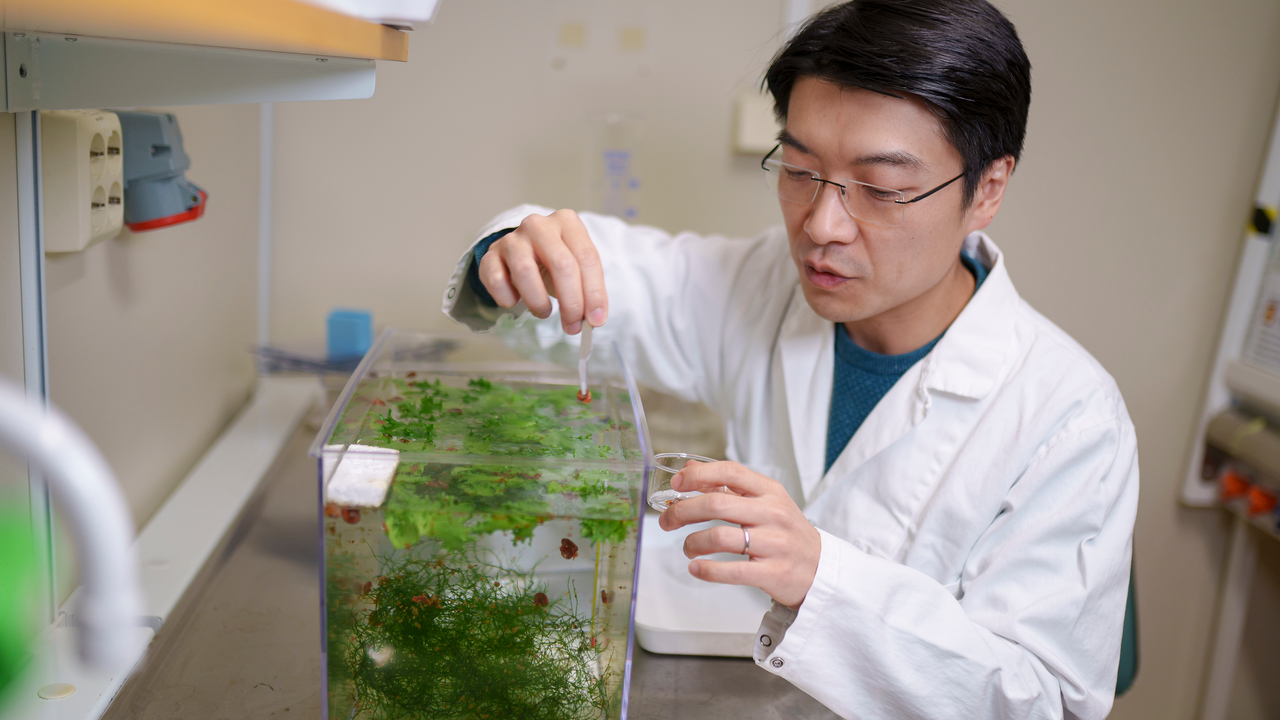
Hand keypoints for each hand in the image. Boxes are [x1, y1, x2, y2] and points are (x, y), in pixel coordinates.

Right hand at [477, 209, 607, 333]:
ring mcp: (512, 238)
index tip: (596, 320)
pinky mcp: (490, 254)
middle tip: (573, 326)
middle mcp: (539, 225)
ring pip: (525, 271)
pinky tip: (515, 301)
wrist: (519, 252)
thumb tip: (594, 320)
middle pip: (561, 264)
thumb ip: (587, 292)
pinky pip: (496, 280)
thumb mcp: (576, 269)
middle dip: (571, 302)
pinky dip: (507, 298)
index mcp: (567, 222)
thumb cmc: (552, 262)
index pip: (587, 257)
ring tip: (544, 312)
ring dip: (538, 302)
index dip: (594, 292)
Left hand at [658, 461, 820, 608]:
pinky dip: (707, 570)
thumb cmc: (786, 533)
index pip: (730, 471)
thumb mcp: (765, 502)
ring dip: (693, 543)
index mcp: (770, 491)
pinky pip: (732, 570)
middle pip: (717, 503)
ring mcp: (774, 543)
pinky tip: (696, 569)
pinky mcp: (773, 572)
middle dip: (683, 511)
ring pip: (720, 537)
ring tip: (688, 549)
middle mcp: (772, 513)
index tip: (677, 484)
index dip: (698, 475)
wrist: (821, 569)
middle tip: (667, 521)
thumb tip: (691, 469)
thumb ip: (729, 486)